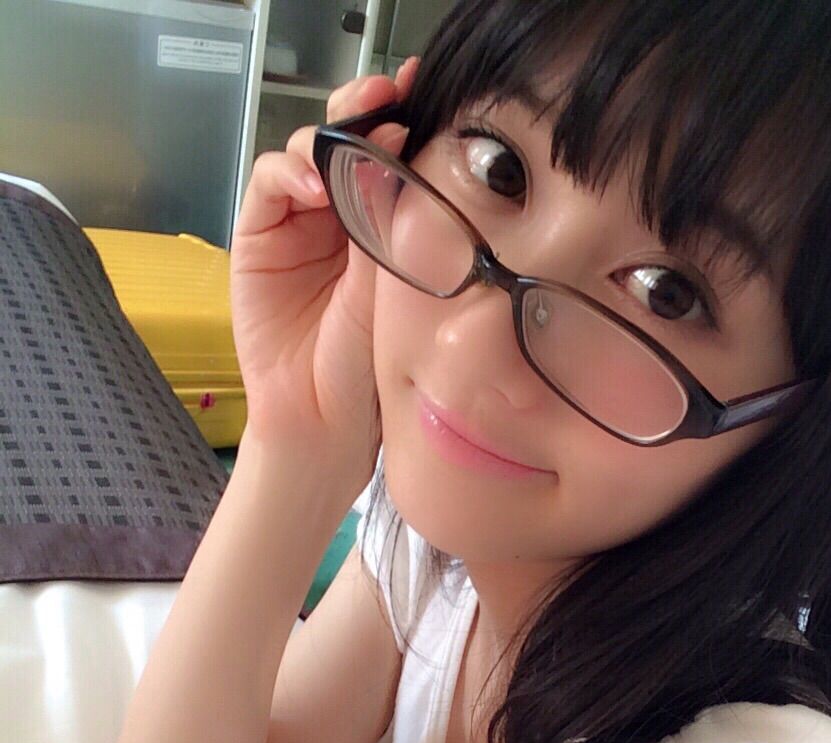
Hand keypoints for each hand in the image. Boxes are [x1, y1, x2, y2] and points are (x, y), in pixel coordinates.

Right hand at [230, 57, 418, 491]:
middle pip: (347, 141)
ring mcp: (299, 224)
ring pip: (308, 153)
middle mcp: (342, 216)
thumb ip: (396, 222)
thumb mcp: (398, 287)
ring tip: (353, 142)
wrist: (326, 420)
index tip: (429, 95)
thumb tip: (402, 151)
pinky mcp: (259, 236)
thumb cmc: (372, 366)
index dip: (405, 119)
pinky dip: (288, 173)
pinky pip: (270, 185)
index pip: (391, 156)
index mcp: (386, 226)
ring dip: (328, 138)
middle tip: (388, 92)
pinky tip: (313, 185)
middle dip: (365, 107)